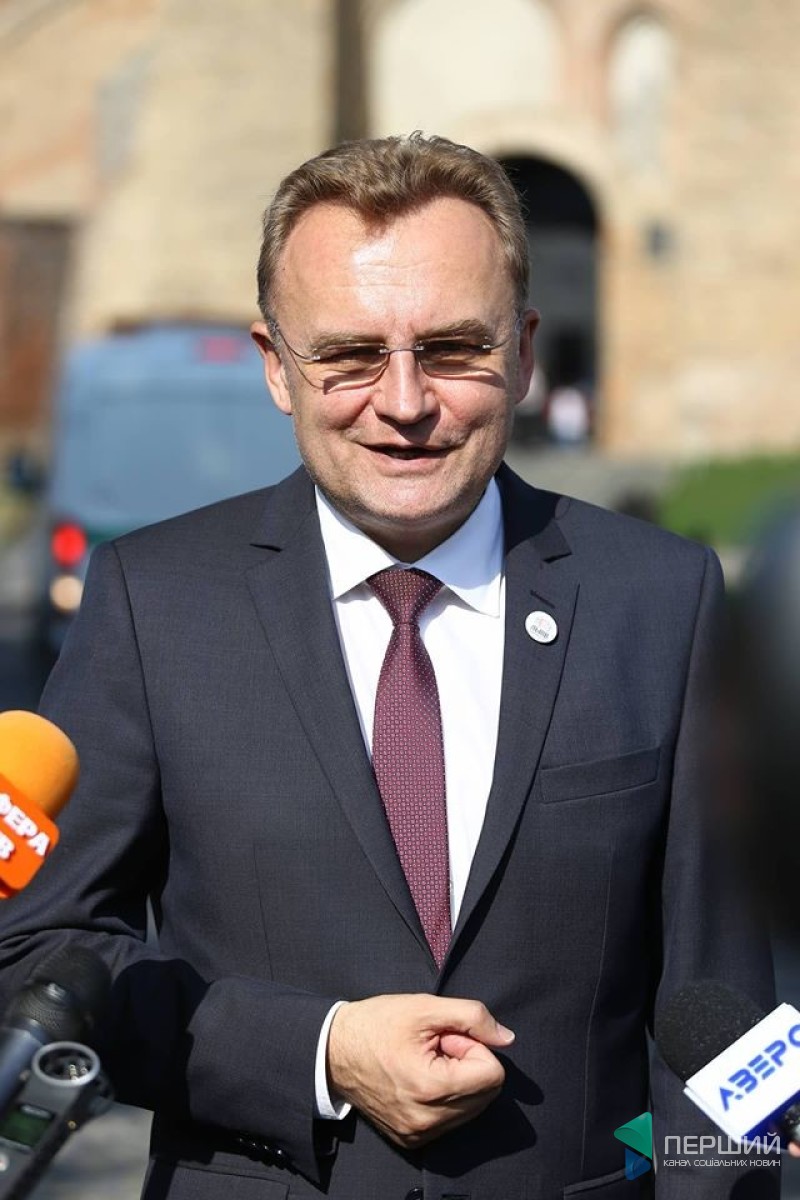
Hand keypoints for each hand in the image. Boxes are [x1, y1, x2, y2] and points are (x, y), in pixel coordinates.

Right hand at [327, 993, 513, 1146]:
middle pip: (487, 1093)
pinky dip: (446, 1098)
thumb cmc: (377, 1024)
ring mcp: (419, 1134)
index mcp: (430, 1088)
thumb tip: (507, 1038)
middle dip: (468, 1064)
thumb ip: (473, 1017)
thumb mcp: (425, 1007)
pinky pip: (453, 1120)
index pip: (492, 1074)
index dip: (473, 1046)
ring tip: (426, 1062)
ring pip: (473, 1108)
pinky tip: (419, 1078)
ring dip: (458, 1081)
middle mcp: (427, 1120)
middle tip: (436, 1047)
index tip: (445, 1037)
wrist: (333, 1052)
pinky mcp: (412, 1140)